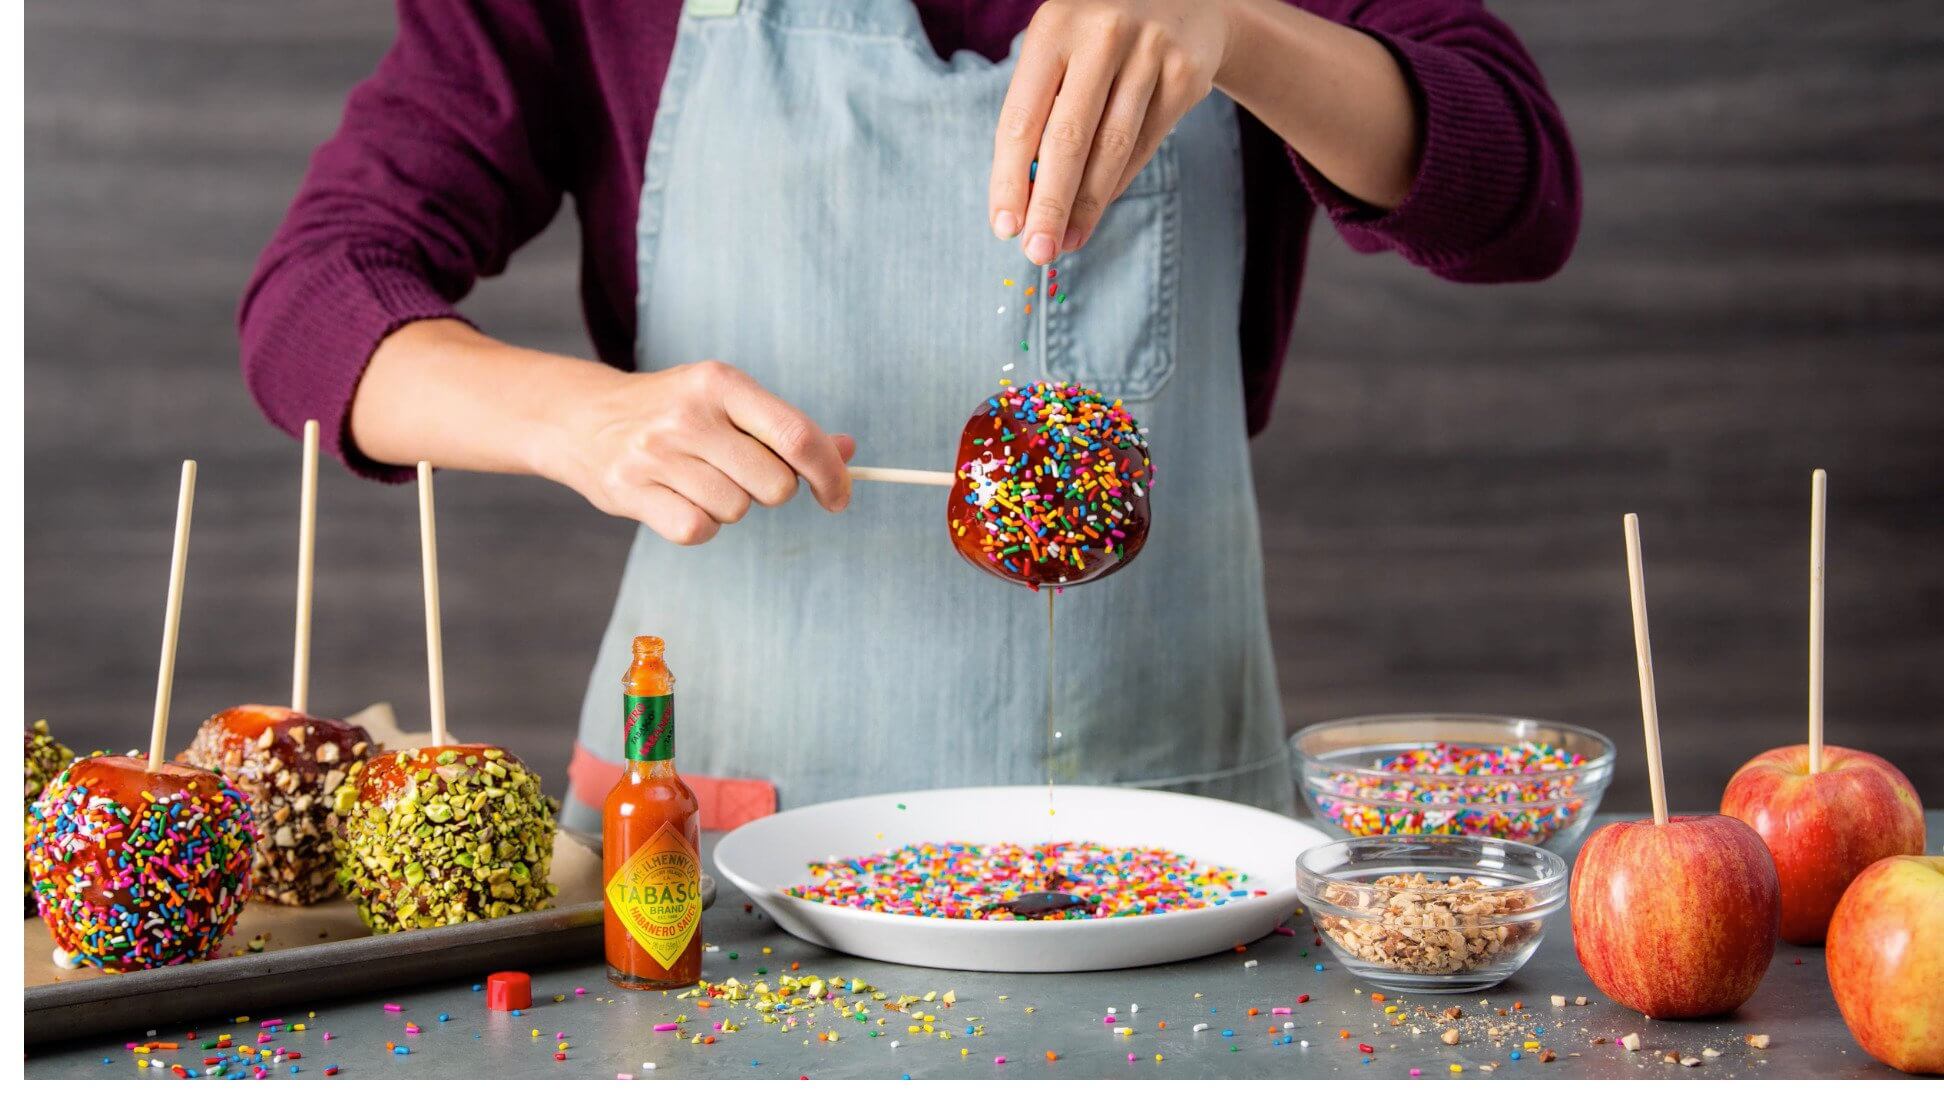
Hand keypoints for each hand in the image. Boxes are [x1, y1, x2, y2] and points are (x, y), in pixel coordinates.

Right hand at [541, 359, 855, 545]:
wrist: (581, 417)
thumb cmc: (672, 411)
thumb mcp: (726, 401)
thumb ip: (784, 427)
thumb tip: (847, 449)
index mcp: (721, 383)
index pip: (796, 435)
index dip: (831, 474)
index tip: (839, 497)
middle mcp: (689, 414)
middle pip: (776, 486)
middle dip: (772, 491)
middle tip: (743, 476)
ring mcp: (656, 453)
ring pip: (737, 511)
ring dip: (730, 507)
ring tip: (699, 481)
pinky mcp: (630, 490)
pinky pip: (698, 531)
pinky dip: (699, 526)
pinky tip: (679, 501)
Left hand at [989, 0, 1233, 264]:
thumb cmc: (1097, 36)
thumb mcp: (1060, 48)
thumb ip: (1041, 110)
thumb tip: (1025, 197)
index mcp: (1054, 26)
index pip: (1022, 117)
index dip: (1010, 177)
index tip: (1004, 226)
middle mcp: (1102, 34)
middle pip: (1069, 138)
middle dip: (1050, 204)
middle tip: (1037, 252)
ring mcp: (1149, 53)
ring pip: (1113, 148)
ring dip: (1086, 205)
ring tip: (1066, 243)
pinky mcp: (1185, 74)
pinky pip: (1144, 144)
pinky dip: (1116, 183)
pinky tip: (1094, 211)